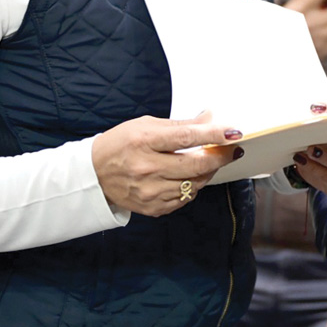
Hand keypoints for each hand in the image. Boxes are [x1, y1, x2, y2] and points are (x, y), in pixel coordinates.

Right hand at [90, 110, 242, 216]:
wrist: (93, 175)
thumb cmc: (121, 144)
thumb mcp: (146, 125)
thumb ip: (181, 125)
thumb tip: (209, 118)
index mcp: (144, 141)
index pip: (187, 137)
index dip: (214, 134)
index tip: (234, 132)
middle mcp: (147, 168)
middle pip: (196, 165)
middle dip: (221, 157)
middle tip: (232, 149)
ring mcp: (150, 191)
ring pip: (195, 184)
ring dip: (207, 172)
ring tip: (207, 161)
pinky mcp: (153, 207)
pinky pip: (185, 198)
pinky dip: (192, 186)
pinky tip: (188, 176)